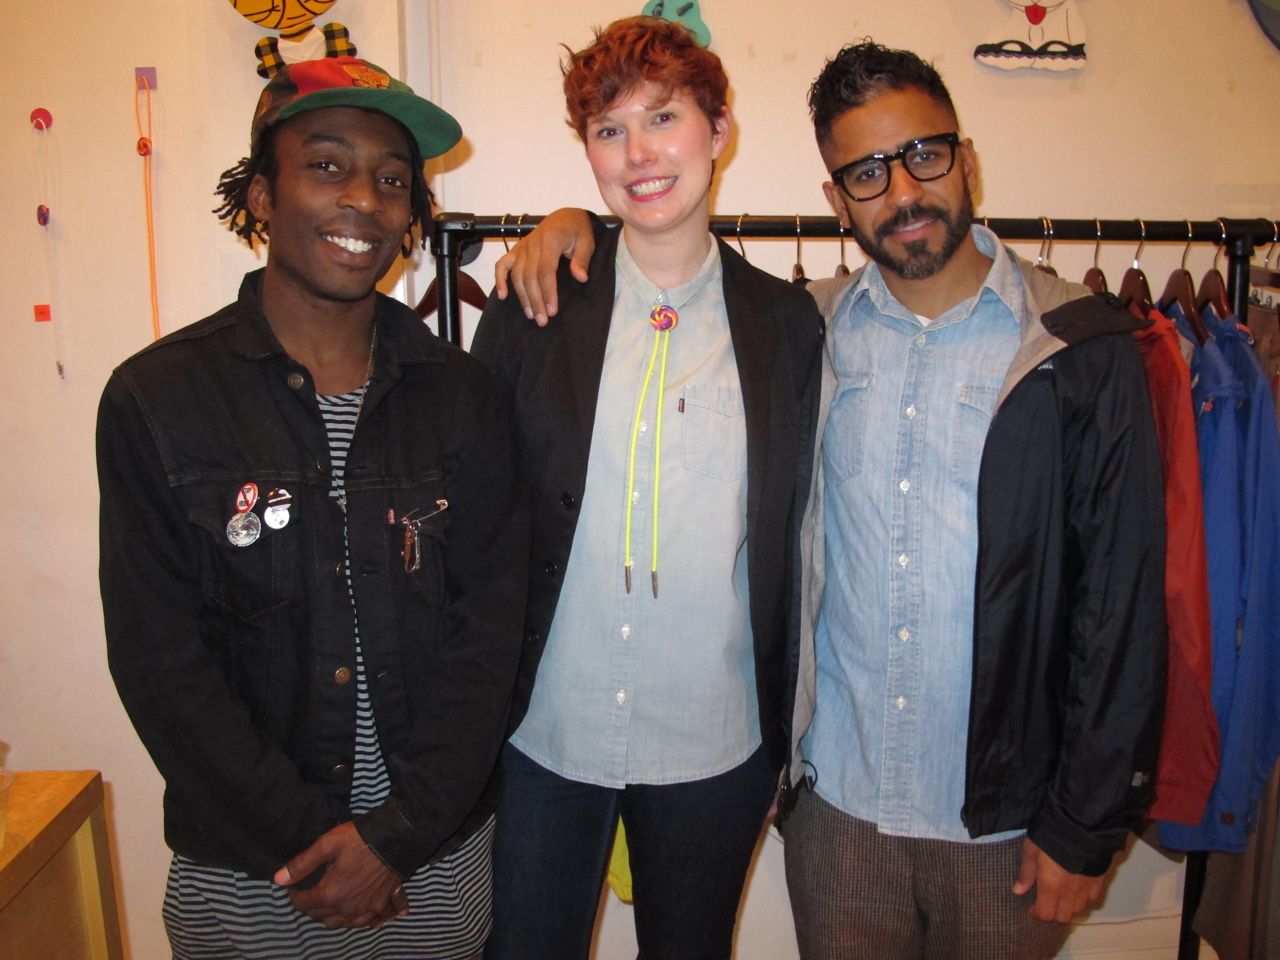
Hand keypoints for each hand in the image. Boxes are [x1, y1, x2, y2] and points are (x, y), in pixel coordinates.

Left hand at [274, 822, 409, 928]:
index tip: (294, 885)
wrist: (395, 838)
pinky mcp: (380, 904)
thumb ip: (301, 864)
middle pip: (321, 916)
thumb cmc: (359, 839)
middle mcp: (346, 908)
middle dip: (311, 907)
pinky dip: (363, 922)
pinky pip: (368, 921)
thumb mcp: (326, 844)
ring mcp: (365, 909)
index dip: (295, 894)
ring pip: (342, 923)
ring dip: (332, 917)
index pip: (303, 904)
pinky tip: (364, 918)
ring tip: (330, 905)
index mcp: (330, 894)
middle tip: (310, 892)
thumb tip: (278, 879)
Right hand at [494, 208, 594, 324]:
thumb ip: (582, 260)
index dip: (548, 292)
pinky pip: (502, 264)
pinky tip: (503, 296)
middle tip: (542, 320)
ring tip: (530, 315)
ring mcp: (523, 246)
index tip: (552, 310)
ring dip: (522, 297)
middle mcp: (533, 243)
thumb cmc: (577, 230)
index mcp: (551, 240)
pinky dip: (500, 279)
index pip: (546, 270)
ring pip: (517, 275)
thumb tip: (581, 277)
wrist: (565, 217)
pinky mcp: (517, 249)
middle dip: (535, 300)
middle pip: (529, 276)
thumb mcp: (587, 242)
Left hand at [1012, 837, 1106, 922]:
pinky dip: (1084, 897)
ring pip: (1079, 909)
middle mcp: (1070, 892)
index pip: (1045, 914)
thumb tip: (1018, 891)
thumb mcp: (1031, 850)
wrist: (1082, 824)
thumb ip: (1026, 872)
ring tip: (1061, 893)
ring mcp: (1086, 888)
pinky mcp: (1099, 880)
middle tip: (1046, 900)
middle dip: (1053, 912)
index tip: (1031, 906)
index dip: (1037, 913)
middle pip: (1063, 917)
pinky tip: (1077, 886)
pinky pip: (1092, 898)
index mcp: (1051, 885)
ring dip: (1069, 905)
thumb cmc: (1051, 835)